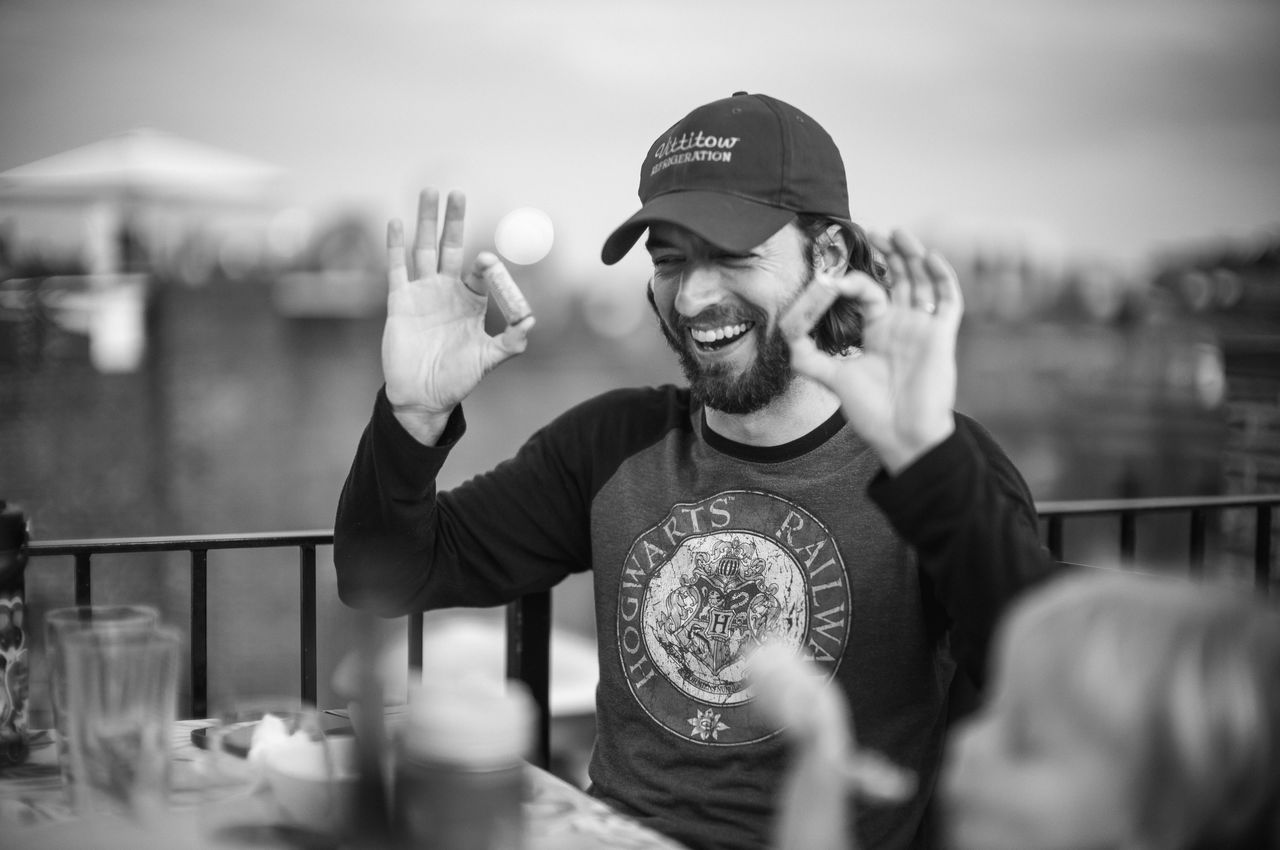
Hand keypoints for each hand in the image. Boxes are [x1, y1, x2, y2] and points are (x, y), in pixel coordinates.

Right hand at [383, 188, 533, 443]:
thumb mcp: (489, 359)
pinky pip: (396, 268)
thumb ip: (511, 341)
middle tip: (457, 192)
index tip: (487, 263)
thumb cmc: (458, 378)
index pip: (479, 269)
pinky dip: (395, 245)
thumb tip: (531, 321)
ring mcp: (422, 293)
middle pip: (449, 246)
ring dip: (425, 220)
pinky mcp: (399, 302)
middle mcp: (446, 290)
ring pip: (423, 248)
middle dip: (453, 219)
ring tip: (428, 191)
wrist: (424, 396)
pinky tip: (396, 222)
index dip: (486, 264)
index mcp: (471, 300)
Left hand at [783, 229, 960, 473]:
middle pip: (899, 278)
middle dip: (888, 254)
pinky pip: (948, 299)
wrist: (902, 436)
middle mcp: (902, 325)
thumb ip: (809, 356)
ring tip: (896, 233)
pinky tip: (927, 257)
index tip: (831, 277)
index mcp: (878, 331)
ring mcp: (924, 328)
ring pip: (922, 281)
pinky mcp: (942, 336)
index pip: (868, 291)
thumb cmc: (872, 413)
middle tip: (873, 230)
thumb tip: (785, 333)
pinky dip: (940, 276)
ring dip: (912, 256)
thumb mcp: (833, 378)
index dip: (852, 280)